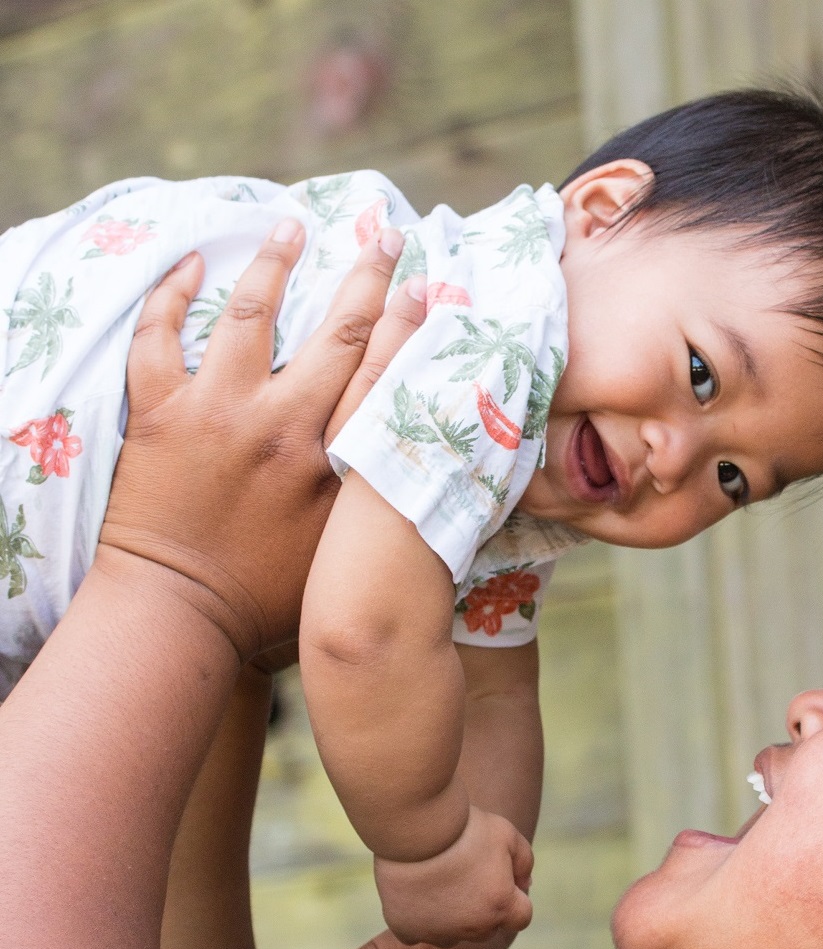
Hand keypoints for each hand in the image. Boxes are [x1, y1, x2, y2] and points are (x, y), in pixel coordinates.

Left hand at [98, 222, 426, 659]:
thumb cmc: (269, 604)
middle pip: (337, 332)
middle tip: (387, 234)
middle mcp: (282, 425)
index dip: (413, 326)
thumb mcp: (344, 556)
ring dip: (275, 263)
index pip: (385, 376)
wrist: (181, 618)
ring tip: (292, 225)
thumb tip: (418, 474)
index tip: (432, 285)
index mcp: (335, 463)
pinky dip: (172, 294)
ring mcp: (217, 413)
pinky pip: (159, 338)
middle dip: (368, 277)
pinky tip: (191, 263)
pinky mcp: (161, 415)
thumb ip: (375, 507)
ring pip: (249, 314)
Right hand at [375, 806, 533, 947]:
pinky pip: (417, 932)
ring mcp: (437, 932)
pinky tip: (414, 892)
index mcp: (500, 906)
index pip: (521, 917)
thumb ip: (524, 863)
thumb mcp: (507, 834)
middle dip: (482, 908)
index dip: (512, 896)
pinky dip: (418, 918)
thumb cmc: (461, 827)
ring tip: (437, 881)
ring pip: (451, 934)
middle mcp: (471, 928)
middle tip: (462, 874)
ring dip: (450, 917)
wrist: (411, 826)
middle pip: (486, 927)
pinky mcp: (406, 930)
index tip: (494, 876)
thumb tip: (524, 884)